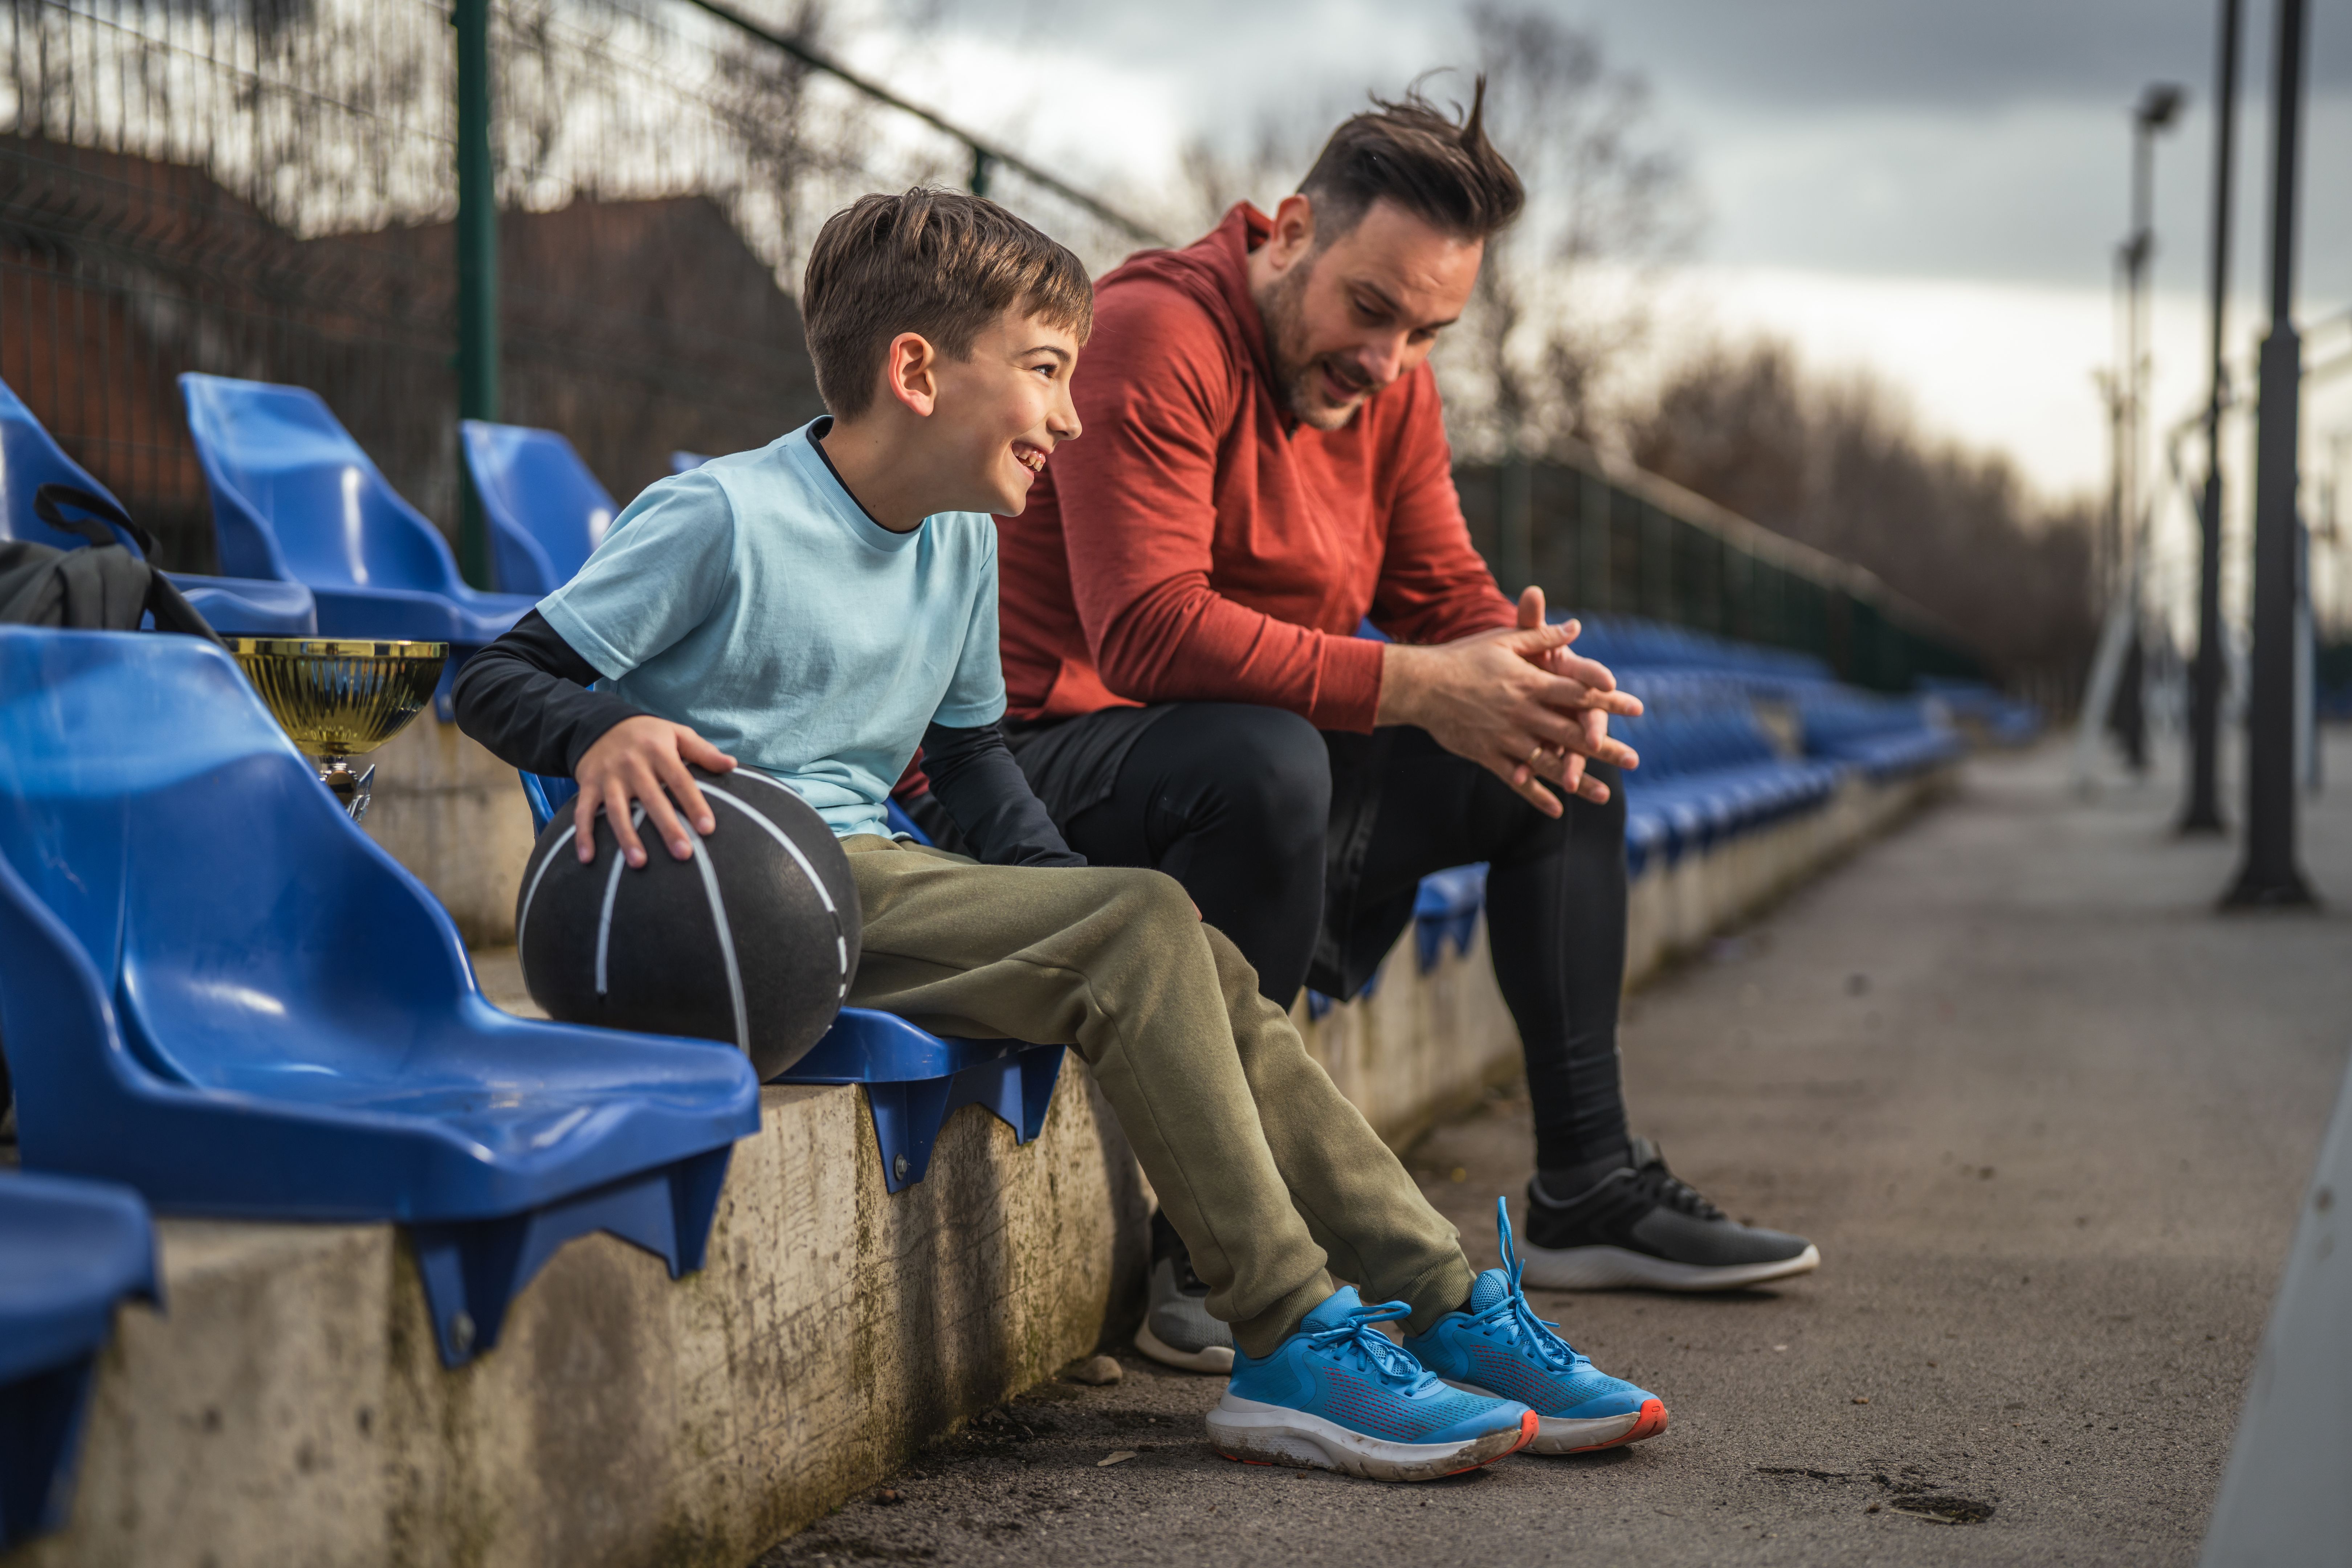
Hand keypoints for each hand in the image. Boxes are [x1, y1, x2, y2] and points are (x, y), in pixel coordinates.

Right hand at [572, 716, 736, 866]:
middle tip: (684, 854)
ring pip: (616, 810)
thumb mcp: (676, 733)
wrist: (599, 722)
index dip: (694, 804)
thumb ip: (703, 751)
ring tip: (639, 863)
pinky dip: (583, 835)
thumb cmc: (647, 734)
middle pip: (652, 799)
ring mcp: (608, 776)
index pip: (680, 780)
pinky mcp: (588, 785)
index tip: (709, 829)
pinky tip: (588, 859)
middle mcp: (632, 764)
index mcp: (658, 751)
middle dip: (667, 827)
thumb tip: (732, 765)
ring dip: (627, 837)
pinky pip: (582, 812)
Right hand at [1376, 605, 1641, 818]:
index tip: (1637, 707)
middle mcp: (1522, 713)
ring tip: (1605, 795)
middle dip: (1604, 748)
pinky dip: (1536, 795)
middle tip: (1633, 760)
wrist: (1421, 684)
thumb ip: (1541, 635)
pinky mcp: (1487, 755)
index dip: (1609, 700)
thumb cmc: (1464, 657)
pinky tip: (1557, 810)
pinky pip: (1516, 779)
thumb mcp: (1504, 640)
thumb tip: (1576, 626)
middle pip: (1570, 733)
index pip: (1578, 692)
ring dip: (1577, 780)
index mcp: (1530, 683)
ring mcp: (1505, 738)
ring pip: (1548, 763)